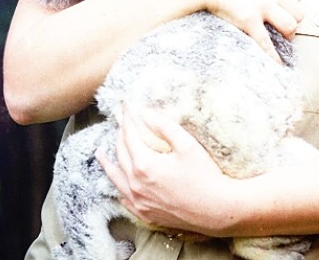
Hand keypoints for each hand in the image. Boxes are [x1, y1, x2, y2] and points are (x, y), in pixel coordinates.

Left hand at [97, 107, 237, 235]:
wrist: (217, 210)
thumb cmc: (205, 176)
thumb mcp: (187, 144)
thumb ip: (164, 126)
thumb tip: (146, 113)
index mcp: (145, 165)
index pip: (130, 135)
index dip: (127, 118)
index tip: (125, 105)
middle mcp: (136, 184)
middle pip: (121, 153)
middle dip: (119, 133)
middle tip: (119, 119)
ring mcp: (139, 201)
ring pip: (116, 177)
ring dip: (108, 161)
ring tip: (101, 152)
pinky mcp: (145, 213)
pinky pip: (123, 197)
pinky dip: (117, 184)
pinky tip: (118, 180)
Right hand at [170, 0, 303, 59]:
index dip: (291, 0)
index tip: (284, 5)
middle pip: (297, 8)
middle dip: (290, 17)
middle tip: (282, 23)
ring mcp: (261, 4)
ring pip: (290, 26)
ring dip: (285, 34)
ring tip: (279, 39)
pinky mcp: (248, 20)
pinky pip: (267, 44)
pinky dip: (273, 57)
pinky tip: (276, 66)